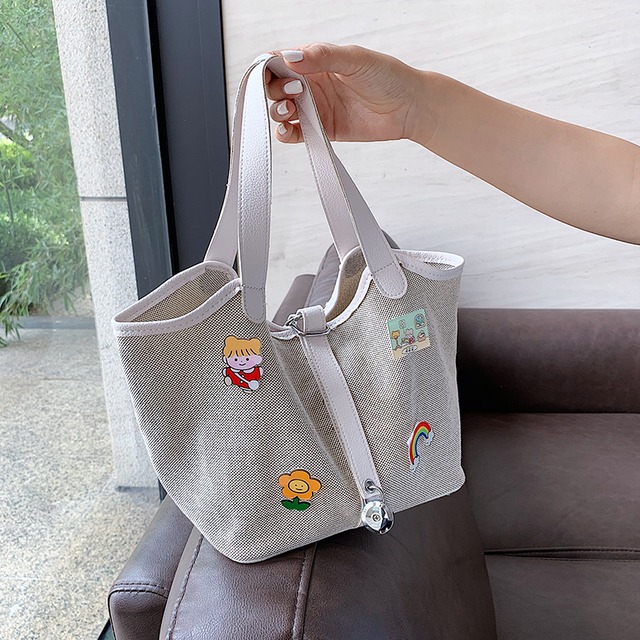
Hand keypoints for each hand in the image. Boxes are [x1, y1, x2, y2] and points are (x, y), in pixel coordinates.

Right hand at [265, 42, 427, 143]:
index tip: (269, 73)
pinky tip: (287, 130)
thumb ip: (323, 56)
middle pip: (276, 87)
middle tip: (294, 92)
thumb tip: (290, 57)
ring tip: (289, 110)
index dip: (268, 66)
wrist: (409, 108)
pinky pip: (296, 133)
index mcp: (315, 60)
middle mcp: (311, 84)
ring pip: (282, 110)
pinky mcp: (322, 130)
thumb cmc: (387, 77)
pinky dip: (286, 133)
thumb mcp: (355, 59)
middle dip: (275, 90)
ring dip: (277, 111)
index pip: (280, 60)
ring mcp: (316, 108)